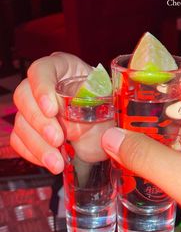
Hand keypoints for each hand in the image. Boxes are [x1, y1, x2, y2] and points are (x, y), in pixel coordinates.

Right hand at [10, 52, 110, 173]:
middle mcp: (44, 86)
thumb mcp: (109, 102)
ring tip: (57, 162)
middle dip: (39, 122)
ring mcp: (34, 108)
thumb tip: (92, 112)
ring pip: (20, 123)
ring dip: (37, 144)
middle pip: (24, 97)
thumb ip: (101, 103)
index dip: (42, 89)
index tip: (52, 110)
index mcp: (63, 69)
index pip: (41, 70)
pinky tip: (50, 161)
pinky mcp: (29, 130)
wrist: (106, 131)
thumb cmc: (108, 109)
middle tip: (58, 139)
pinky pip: (19, 141)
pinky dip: (33, 153)